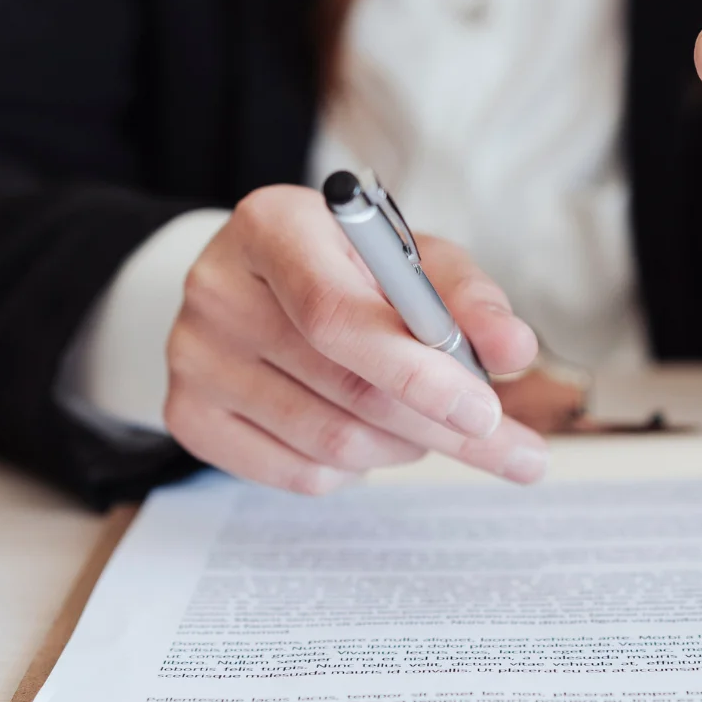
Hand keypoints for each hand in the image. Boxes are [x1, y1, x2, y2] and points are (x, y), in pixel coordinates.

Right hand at [163, 185, 546, 493]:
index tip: (486, 410)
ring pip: (330, 443)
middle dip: (441, 425)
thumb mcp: (413, 260)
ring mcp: (192, 357)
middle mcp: (217, 288)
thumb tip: (513, 349)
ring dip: (403, 446)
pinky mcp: (187, 416)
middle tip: (507, 445)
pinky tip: (367, 436)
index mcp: (272, 226)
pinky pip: (298, 475)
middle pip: (345, 388)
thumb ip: (468, 299)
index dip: (417, 371)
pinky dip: (355, 470)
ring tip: (424, 423)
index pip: (337, 316)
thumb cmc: (349, 268)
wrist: (259, 284)